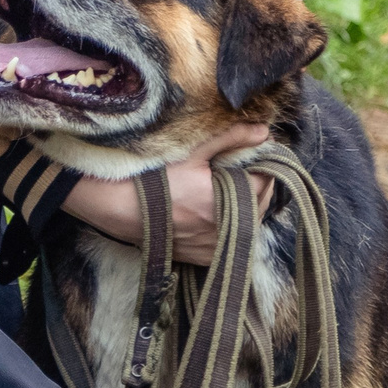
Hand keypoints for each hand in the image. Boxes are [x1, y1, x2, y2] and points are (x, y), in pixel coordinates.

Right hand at [61, 125, 274, 265]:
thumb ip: (230, 139)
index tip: (251, 158)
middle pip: (260, 204)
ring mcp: (217, 245)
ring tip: (228, 192)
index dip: (261, 166)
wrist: (121, 209)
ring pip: (248, 224)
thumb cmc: (155, 179)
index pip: (266, 181)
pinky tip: (215, 214)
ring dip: (244, 208)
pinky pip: (230, 242)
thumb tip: (263, 131)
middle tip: (240, 172)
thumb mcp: (193, 153)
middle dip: (255, 187)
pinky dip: (229, 228)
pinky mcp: (204, 256)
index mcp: (230, 201)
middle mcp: (228, 227)